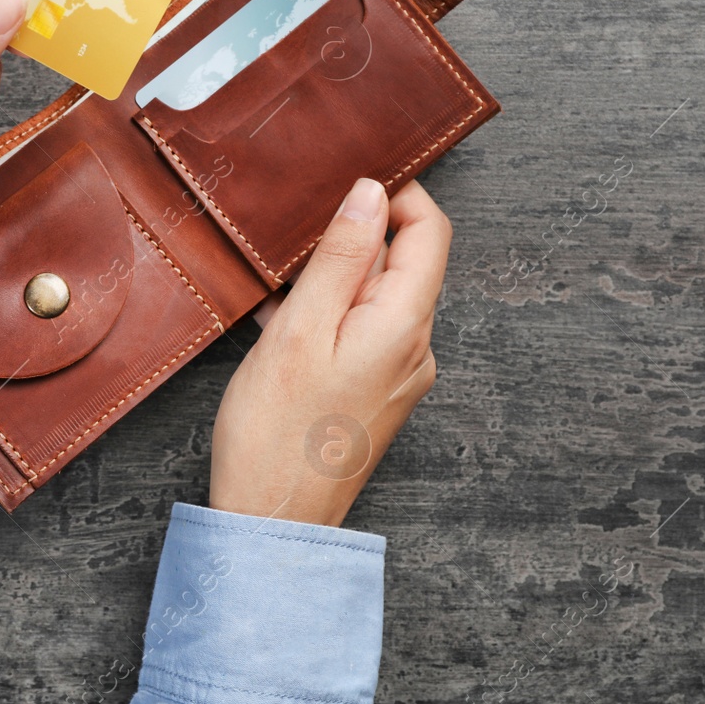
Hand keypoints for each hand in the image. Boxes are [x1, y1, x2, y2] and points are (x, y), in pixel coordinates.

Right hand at [210, 178, 450, 526]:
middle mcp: (416, 348)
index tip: (347, 180)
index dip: (397, 193)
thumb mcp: (300, 328)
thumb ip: (340, 256)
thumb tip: (370, 191)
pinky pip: (360, 331)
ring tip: (277, 291)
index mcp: (405, 324)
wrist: (274, 523)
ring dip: (331, 280)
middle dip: (352, 239)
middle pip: (402, 262)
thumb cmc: (277, 432)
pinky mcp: (375, 393)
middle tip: (294, 240)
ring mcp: (399, 374)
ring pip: (376, 297)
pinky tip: (278, 325)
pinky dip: (325, 315)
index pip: (430, 230)